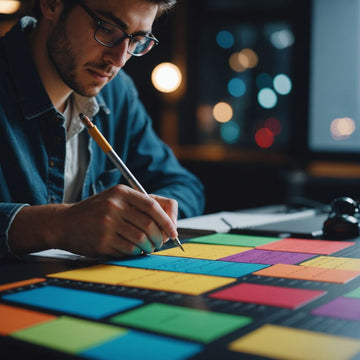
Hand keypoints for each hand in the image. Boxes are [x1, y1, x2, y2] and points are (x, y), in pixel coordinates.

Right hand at [8, 185, 178, 257]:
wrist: (64, 223)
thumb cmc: (96, 211)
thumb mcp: (115, 198)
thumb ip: (141, 204)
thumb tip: (169, 220)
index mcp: (121, 192)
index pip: (152, 206)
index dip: (166, 220)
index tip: (173, 232)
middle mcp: (114, 206)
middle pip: (148, 225)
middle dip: (159, 238)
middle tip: (160, 243)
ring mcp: (107, 224)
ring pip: (140, 240)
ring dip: (149, 247)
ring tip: (148, 248)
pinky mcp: (102, 241)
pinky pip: (128, 250)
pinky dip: (135, 252)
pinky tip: (133, 250)